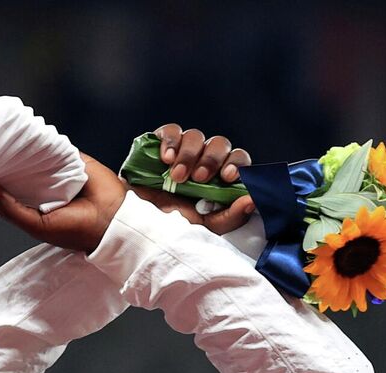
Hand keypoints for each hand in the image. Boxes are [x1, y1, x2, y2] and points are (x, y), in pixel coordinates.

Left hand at [0, 154, 129, 252]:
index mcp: (36, 205)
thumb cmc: (75, 229)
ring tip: (8, 143)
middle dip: (9, 164)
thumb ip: (11, 211)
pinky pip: (57, 148)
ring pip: (38, 157)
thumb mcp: (36, 226)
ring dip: (26, 151)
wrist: (111, 220)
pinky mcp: (74, 160)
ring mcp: (60, 173)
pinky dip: (46, 143)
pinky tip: (32, 139)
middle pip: (23, 171)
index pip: (13, 189)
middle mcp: (46, 188)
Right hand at [132, 124, 256, 234]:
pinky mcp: (160, 143)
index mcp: (217, 178)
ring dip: (189, 155)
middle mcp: (202, 161)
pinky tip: (165, 159)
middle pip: (219, 144)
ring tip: (176, 176)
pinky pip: (172, 131)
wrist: (132, 223)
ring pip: (196, 136)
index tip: (228, 178)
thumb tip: (252, 201)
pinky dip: (171, 141)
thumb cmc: (168, 226)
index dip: (237, 164)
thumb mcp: (202, 228)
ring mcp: (181, 151)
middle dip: (211, 159)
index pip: (237, 160)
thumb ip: (229, 217)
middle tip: (198, 178)